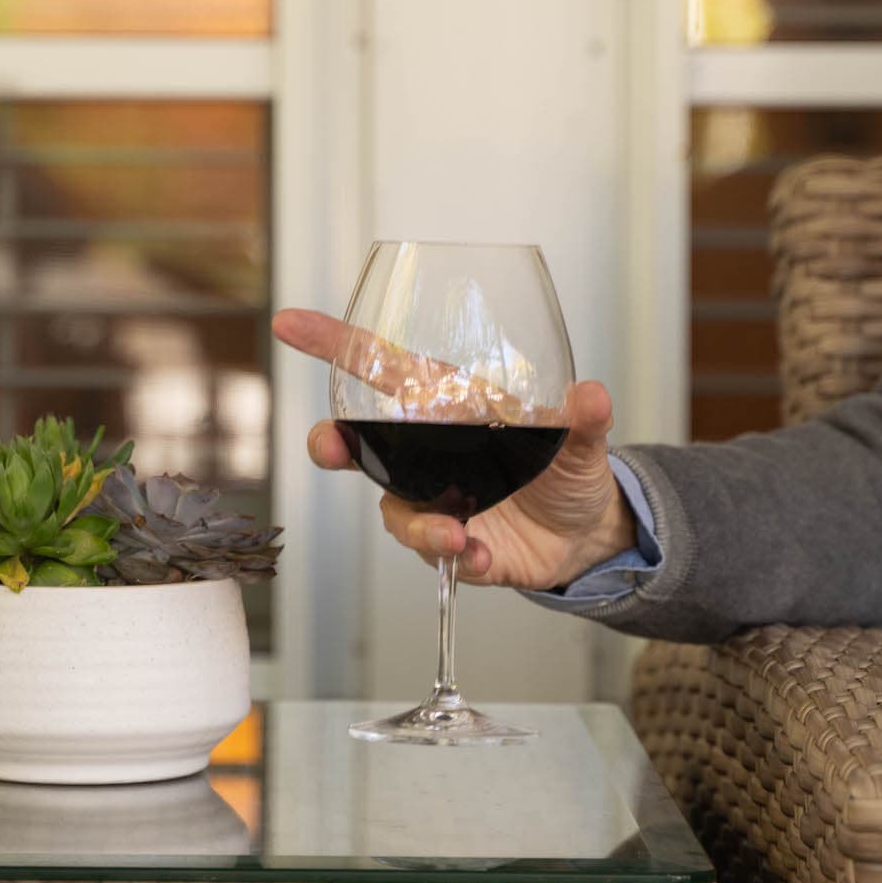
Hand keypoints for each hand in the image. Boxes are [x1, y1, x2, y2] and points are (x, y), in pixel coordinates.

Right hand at [272, 308, 635, 589]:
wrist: (586, 534)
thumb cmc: (568, 469)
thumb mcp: (582, 440)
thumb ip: (584, 419)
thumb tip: (591, 396)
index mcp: (451, 406)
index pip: (380, 367)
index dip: (333, 343)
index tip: (290, 323)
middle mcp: (430, 454)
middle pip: (358, 444)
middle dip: (333, 444)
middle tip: (333, 447)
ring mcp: (435, 501)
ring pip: (396, 510)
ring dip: (420, 526)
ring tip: (457, 537)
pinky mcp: (452, 544)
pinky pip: (438, 555)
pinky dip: (459, 559)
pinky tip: (482, 558)